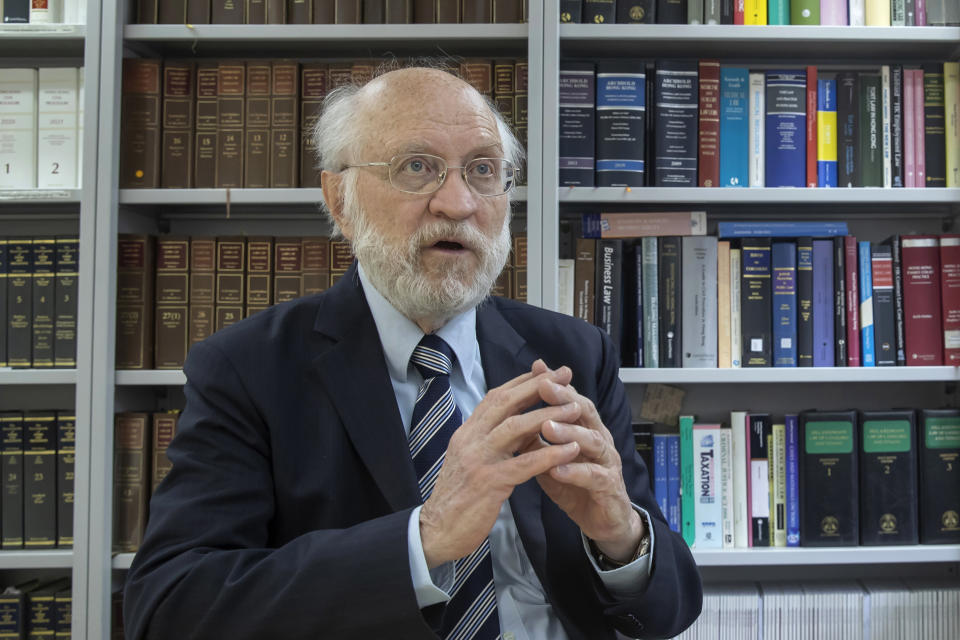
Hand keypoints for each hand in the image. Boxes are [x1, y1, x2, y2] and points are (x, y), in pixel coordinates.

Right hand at [418, 365, 582, 567]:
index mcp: (466, 433)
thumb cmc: (458, 498)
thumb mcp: (470, 460)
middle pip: (505, 402)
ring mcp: (477, 459)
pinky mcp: (488, 483)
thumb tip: (516, 424)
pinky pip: (524, 464)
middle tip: (565, 375)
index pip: (495, 397)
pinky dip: (549, 454)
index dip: (522, 382)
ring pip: (516, 427)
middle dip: (538, 386)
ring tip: (575, 408)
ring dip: (548, 415)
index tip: (546, 371)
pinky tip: (571, 450)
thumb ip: (489, 441)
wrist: (436, 531)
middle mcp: (469, 439)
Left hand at [526, 361, 645, 562]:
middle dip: (565, 398)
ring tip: (547, 427)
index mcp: (585, 429)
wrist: (604, 523)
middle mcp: (599, 439)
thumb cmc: (576, 486)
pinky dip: (576, 472)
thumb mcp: (550, 460)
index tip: (537, 368)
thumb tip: (510, 418)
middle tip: (544, 387)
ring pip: (592, 441)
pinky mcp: (610, 488)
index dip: (555, 384)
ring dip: (569, 432)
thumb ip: (535, 440)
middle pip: (585, 412)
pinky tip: (557, 469)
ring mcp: (607, 463)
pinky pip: (595, 477)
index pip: (571, 400)